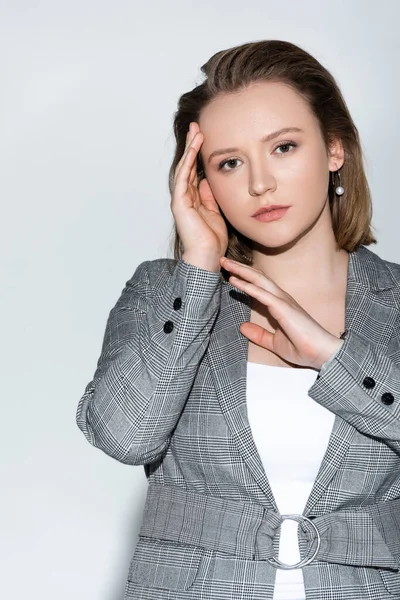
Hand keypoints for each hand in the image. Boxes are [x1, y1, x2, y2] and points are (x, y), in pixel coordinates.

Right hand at [171, 122, 228, 263]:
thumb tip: (207, 181)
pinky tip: (194, 147)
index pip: (194, 171)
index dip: (198, 154)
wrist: (208, 255)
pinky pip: (184, 176)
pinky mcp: (180, 202)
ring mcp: (180, 199)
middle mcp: (185, 197)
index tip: (204, 137)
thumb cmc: (213, 240)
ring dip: (190, 148)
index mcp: (193, 200)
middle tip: (197, 126)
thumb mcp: (216, 211)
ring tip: (196, 130)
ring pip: (184, 167)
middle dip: (192, 145)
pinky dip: (189, 160)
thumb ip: (210, 196)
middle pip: (187, 165)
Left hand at [220, 257, 343, 369]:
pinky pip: (263, 295)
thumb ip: (259, 335)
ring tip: (226, 264)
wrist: (322, 354)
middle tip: (223, 260)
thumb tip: (242, 327)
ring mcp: (283, 302)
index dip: (244, 276)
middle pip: (257, 277)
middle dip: (239, 268)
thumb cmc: (303, 347)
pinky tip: (236, 281)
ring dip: (241, 271)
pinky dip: (249, 287)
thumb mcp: (274, 343)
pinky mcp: (284, 309)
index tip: (229, 271)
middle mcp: (281, 299)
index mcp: (279, 304)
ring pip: (259, 281)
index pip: (259, 285)